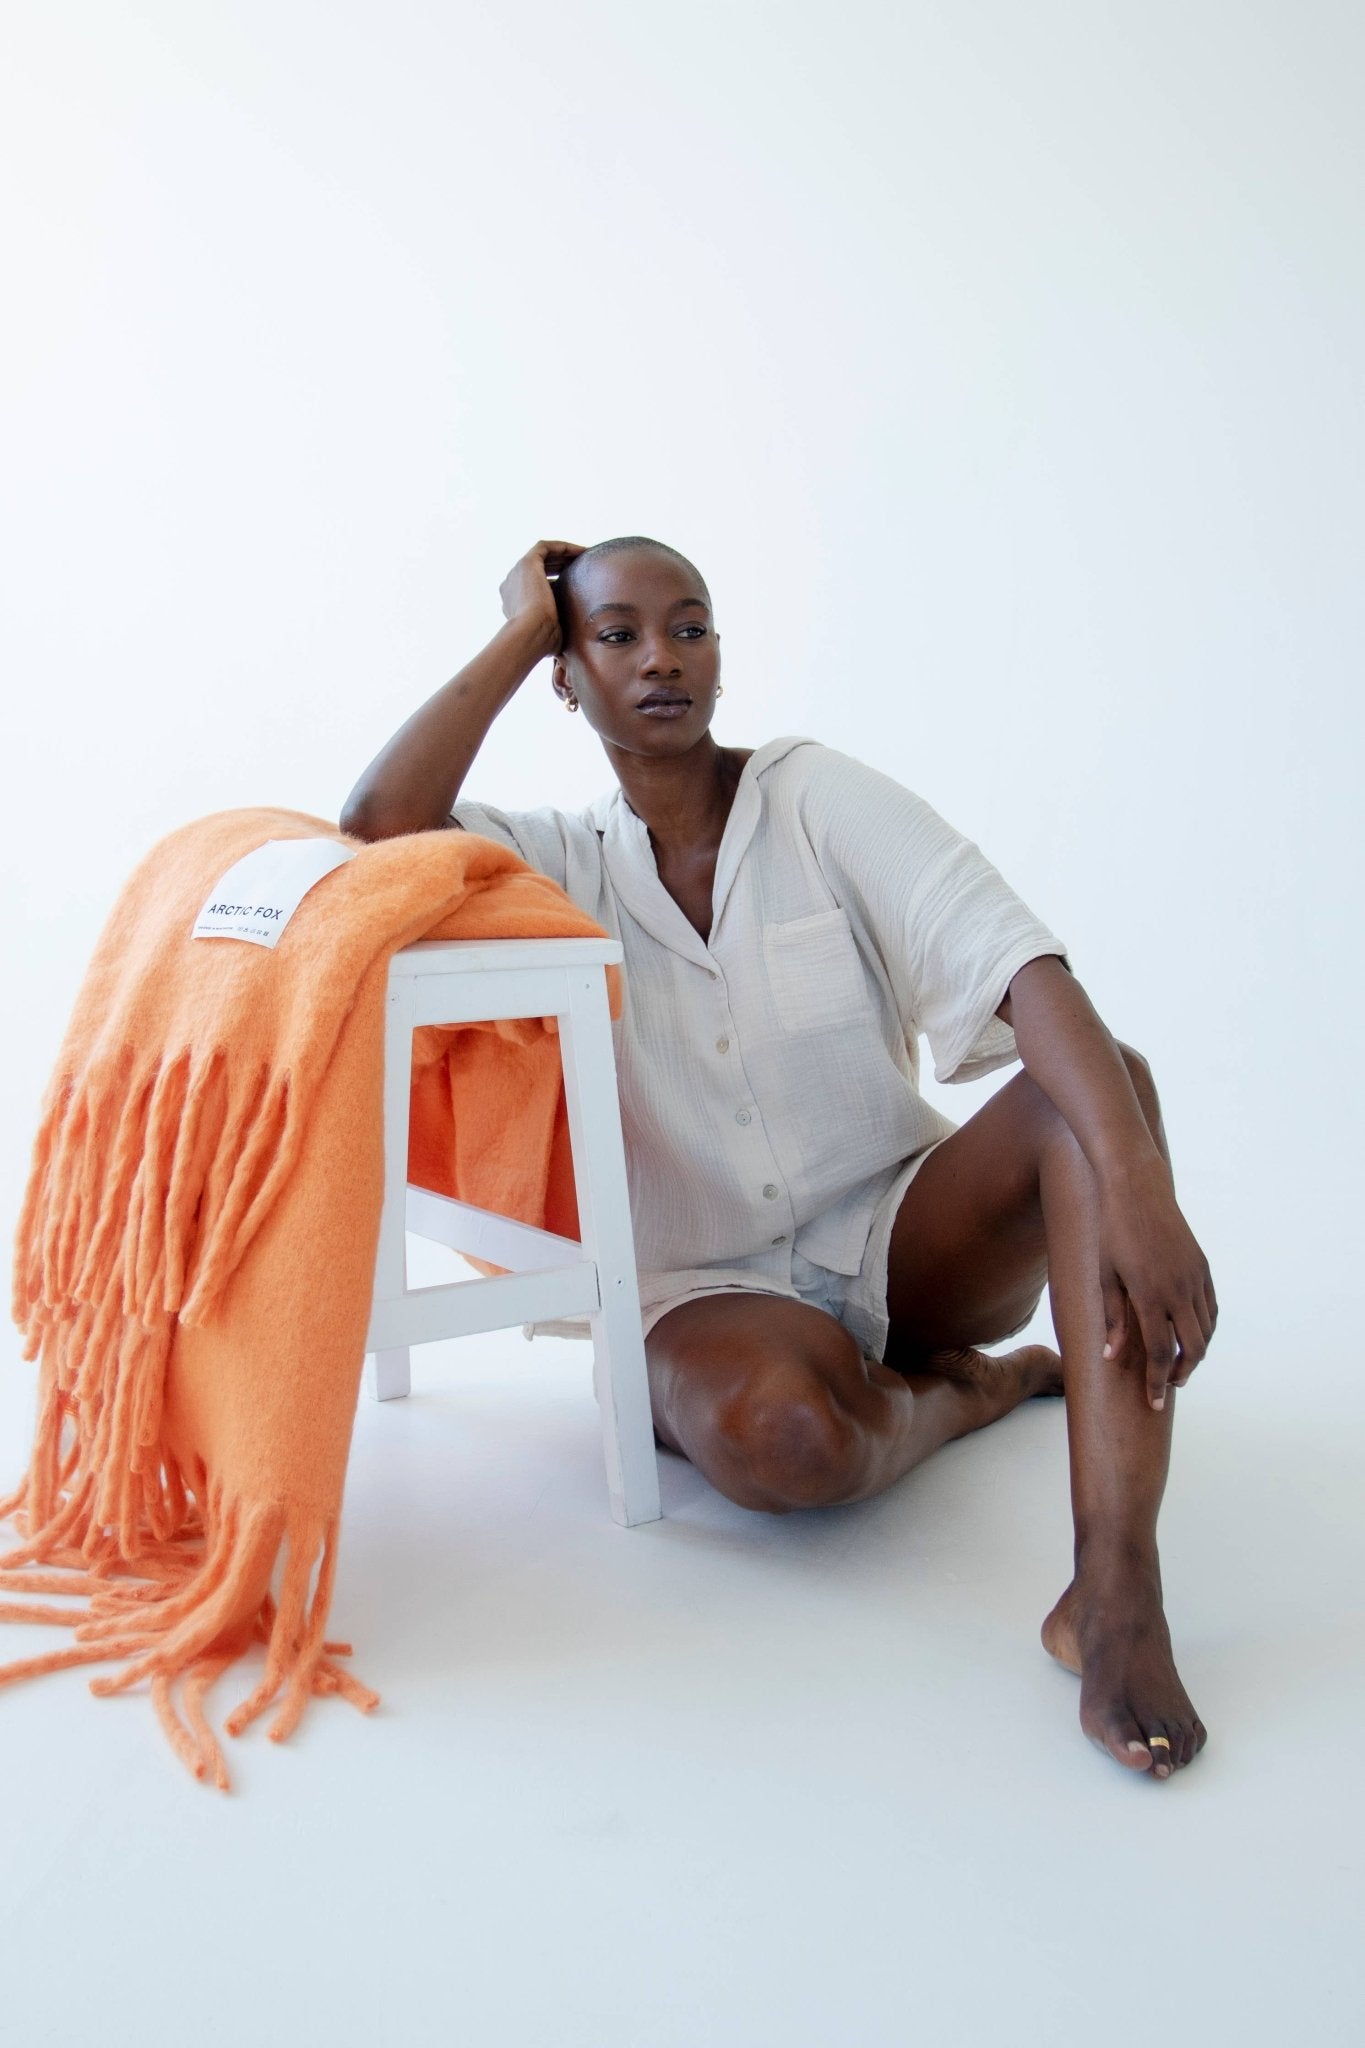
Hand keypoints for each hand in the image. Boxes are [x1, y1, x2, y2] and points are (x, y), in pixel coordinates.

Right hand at [498, 539, 585, 650]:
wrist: (530, 635)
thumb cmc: (542, 643)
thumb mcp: (551, 635)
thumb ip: (558, 630)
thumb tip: (575, 644)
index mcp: (514, 603)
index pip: (536, 587)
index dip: (557, 583)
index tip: (576, 584)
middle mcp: (512, 585)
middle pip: (538, 568)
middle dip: (561, 566)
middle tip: (583, 567)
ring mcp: (516, 573)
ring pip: (542, 556)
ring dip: (563, 555)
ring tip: (585, 556)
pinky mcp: (526, 563)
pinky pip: (545, 547)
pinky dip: (563, 547)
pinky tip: (582, 551)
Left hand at [1097, 1156, 1217, 1409]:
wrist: (1137, 1189)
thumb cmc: (1111, 1232)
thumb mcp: (1103, 1276)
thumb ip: (1112, 1319)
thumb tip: (1111, 1358)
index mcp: (1149, 1295)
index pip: (1158, 1354)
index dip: (1156, 1383)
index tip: (1155, 1406)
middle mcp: (1178, 1290)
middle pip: (1191, 1350)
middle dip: (1180, 1374)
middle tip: (1166, 1388)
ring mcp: (1194, 1278)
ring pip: (1205, 1331)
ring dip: (1194, 1354)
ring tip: (1176, 1366)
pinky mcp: (1202, 1268)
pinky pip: (1211, 1309)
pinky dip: (1204, 1329)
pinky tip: (1190, 1336)